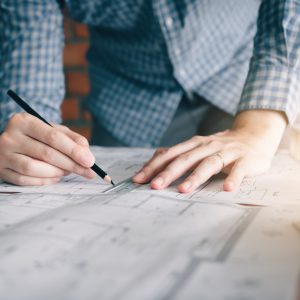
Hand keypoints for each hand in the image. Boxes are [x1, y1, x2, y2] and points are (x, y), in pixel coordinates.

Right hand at [0, 113, 95, 184]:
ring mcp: (3, 154)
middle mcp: (11, 136)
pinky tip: (55, 177)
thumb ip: (74, 140)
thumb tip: (87, 156)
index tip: (90, 161)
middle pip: (46, 153)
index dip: (74, 151)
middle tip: (86, 171)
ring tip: (67, 171)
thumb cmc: (38, 136)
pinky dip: (44, 181)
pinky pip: (24, 180)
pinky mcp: (1, 170)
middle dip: (71, 164)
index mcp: (25, 121)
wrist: (12, 141)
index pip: (53, 137)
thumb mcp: (55, 131)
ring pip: (33, 168)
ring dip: (56, 172)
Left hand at [133, 110, 286, 192]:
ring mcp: (226, 152)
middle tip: (154, 186)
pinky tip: (227, 189)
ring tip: (182, 190)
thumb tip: (156, 157)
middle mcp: (207, 146)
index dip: (153, 166)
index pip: (169, 155)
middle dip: (168, 173)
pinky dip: (233, 178)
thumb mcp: (197, 146)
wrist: (253, 135)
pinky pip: (239, 169)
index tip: (138, 179)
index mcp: (193, 144)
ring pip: (208, 164)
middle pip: (185, 159)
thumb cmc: (220, 146)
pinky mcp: (244, 160)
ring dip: (194, 177)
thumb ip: (179, 152)